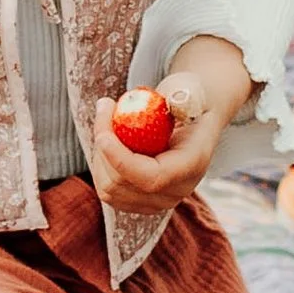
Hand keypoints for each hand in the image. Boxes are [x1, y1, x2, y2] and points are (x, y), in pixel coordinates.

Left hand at [88, 38, 253, 216]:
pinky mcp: (139, 202)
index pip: (151, 178)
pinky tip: (110, 141)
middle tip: (104, 107)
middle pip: (123, 184)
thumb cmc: (189, 99)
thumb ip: (174, 95)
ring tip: (108, 122)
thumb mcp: (187, 89)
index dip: (121, 160)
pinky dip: (101, 164)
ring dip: (99, 154)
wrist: (194, 121)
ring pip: (109, 189)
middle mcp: (176, 191)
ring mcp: (158, 202)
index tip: (102, 135)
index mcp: (192, 164)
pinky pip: (107, 190)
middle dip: (103, 148)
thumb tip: (145, 103)